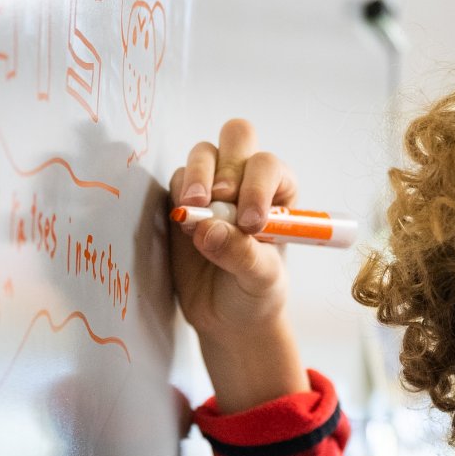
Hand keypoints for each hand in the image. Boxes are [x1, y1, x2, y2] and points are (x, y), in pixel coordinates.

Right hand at [167, 117, 298, 339]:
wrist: (228, 319)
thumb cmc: (257, 294)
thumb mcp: (262, 281)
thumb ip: (242, 254)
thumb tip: (209, 228)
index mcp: (278, 193)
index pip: (269, 165)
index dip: (258, 186)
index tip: (251, 223)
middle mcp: (245, 181)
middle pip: (237, 136)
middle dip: (226, 163)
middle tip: (219, 199)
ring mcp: (212, 188)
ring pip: (202, 153)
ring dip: (197, 178)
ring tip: (194, 214)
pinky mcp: (182, 202)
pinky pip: (176, 180)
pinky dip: (178, 195)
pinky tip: (184, 225)